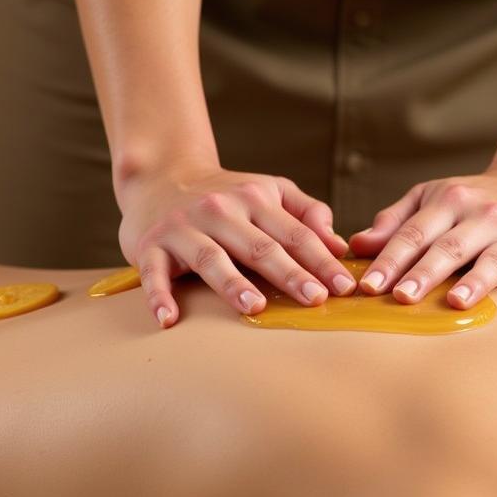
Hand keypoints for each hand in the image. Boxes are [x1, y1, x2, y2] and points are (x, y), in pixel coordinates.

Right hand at [117, 164, 354, 327]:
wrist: (161, 176)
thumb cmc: (227, 194)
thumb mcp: (270, 191)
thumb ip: (307, 213)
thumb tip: (339, 245)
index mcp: (255, 199)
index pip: (295, 234)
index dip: (322, 260)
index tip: (345, 287)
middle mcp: (221, 211)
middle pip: (260, 247)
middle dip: (290, 273)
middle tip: (315, 299)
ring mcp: (184, 227)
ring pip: (212, 258)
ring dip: (233, 283)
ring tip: (256, 306)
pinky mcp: (151, 245)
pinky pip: (154, 273)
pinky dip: (159, 296)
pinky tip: (169, 320)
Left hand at [346, 158, 496, 320]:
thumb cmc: (476, 198)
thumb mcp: (434, 197)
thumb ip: (397, 220)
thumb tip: (357, 244)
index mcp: (451, 201)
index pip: (415, 233)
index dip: (390, 259)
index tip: (367, 286)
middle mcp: (484, 216)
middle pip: (449, 247)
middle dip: (424, 272)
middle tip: (400, 297)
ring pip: (493, 260)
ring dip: (475, 281)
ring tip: (456, 302)